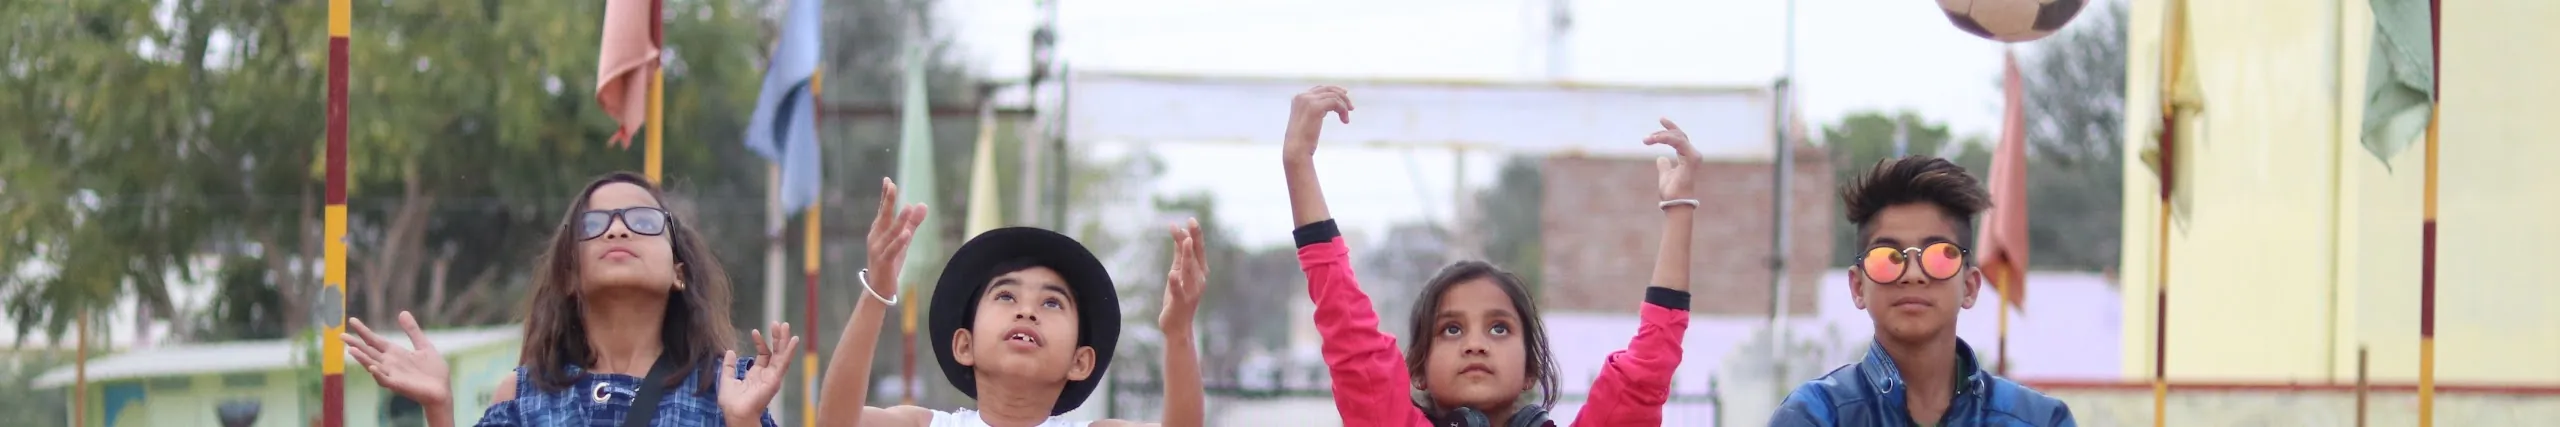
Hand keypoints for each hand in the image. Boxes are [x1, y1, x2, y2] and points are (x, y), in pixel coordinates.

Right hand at [346, 311, 451, 407]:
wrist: (443, 391)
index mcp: (394, 353)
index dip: (364, 331)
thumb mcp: (424, 346)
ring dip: (363, 359)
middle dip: (355, 344)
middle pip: (369, 351)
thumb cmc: (433, 371)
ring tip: (351, 350)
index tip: (352, 320)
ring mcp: (392, 375)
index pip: (375, 340)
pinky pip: (385, 380)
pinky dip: (378, 374)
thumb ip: (412, 331)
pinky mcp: (399, 385)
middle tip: (341, 335)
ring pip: (373, 365)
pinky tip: (373, 367)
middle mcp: (389, 363)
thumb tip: (402, 312)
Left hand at [718, 322, 801, 421]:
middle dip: (777, 338)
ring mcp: (773, 376)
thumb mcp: (727, 380)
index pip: (764, 354)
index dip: (761, 342)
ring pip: (781, 355)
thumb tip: (730, 351)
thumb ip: (729, 366)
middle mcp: (767, 374)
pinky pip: (784, 363)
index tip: (755, 331)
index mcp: (757, 374)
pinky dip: (789, 351)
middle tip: (778, 323)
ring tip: (785, 325)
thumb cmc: (731, 402)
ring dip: (784, 340)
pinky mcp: (775, 379)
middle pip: (775, 352)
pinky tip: (793, 340)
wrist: (736, 413)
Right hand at [865, 178, 927, 299]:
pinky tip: (907, 233)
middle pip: (883, 217)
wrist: (879, 287)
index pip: (882, 210)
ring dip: (899, 220)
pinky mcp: (884, 262)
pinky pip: (892, 250)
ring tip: (907, 207)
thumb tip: (922, 204)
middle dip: (887, 201)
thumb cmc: (890, 261)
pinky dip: (899, 241)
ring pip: (890, 233)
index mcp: (878, 230)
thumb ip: (912, 223)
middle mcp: (875, 237)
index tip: (888, 181)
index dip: (885, 196)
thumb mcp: (903, 240)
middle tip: (892, 185)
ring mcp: (878, 249)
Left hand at [1158, 219, 1207, 333]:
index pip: (1198, 250)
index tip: (1191, 219)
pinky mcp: (1180, 302)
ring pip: (1189, 270)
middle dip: (1195, 238)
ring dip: (1188, 255)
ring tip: (1186, 240)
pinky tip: (1172, 273)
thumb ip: (1180, 255)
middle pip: (1196, 256)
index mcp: (1199, 273)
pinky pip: (1178, 290)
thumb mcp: (1179, 273)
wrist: (1178, 327)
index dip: (1195, 235)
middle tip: (1192, 221)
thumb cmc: (1178, 299)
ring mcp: (1190, 291)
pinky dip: (1175, 282)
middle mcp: (1198, 280)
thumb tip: (1181, 235)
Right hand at [1283, 86, 1353, 159]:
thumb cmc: (1302, 141)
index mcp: (1298, 98)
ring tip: (1345, 120)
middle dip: (1342, 96)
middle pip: (1328, 89)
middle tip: (1351, 108)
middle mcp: (1302, 96)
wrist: (1296, 150)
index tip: (1345, 95)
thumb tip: (1330, 105)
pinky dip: (1343, 110)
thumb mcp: (1307, 121)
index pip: (1319, 88)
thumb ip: (1315, 110)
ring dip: (1344, 107)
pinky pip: (1335, 102)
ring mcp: (1308, 100)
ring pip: (1334, 96)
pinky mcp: (1315, 107)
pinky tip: (1344, 121)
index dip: (1334, 90)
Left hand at [1645, 117, 1701, 200]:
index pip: (1680, 138)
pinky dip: (1668, 139)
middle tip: (1647, 137)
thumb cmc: (1672, 192)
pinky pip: (1680, 143)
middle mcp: (1693, 155)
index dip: (1670, 128)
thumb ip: (1664, 166)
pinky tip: (1656, 138)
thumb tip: (1661, 158)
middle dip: (1662, 133)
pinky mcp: (1692, 160)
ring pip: (1678, 137)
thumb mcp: (1665, 175)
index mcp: (1687, 158)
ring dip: (1662, 136)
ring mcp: (1694, 157)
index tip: (1661, 119)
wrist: (1675, 204)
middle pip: (1679, 135)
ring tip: (1648, 139)